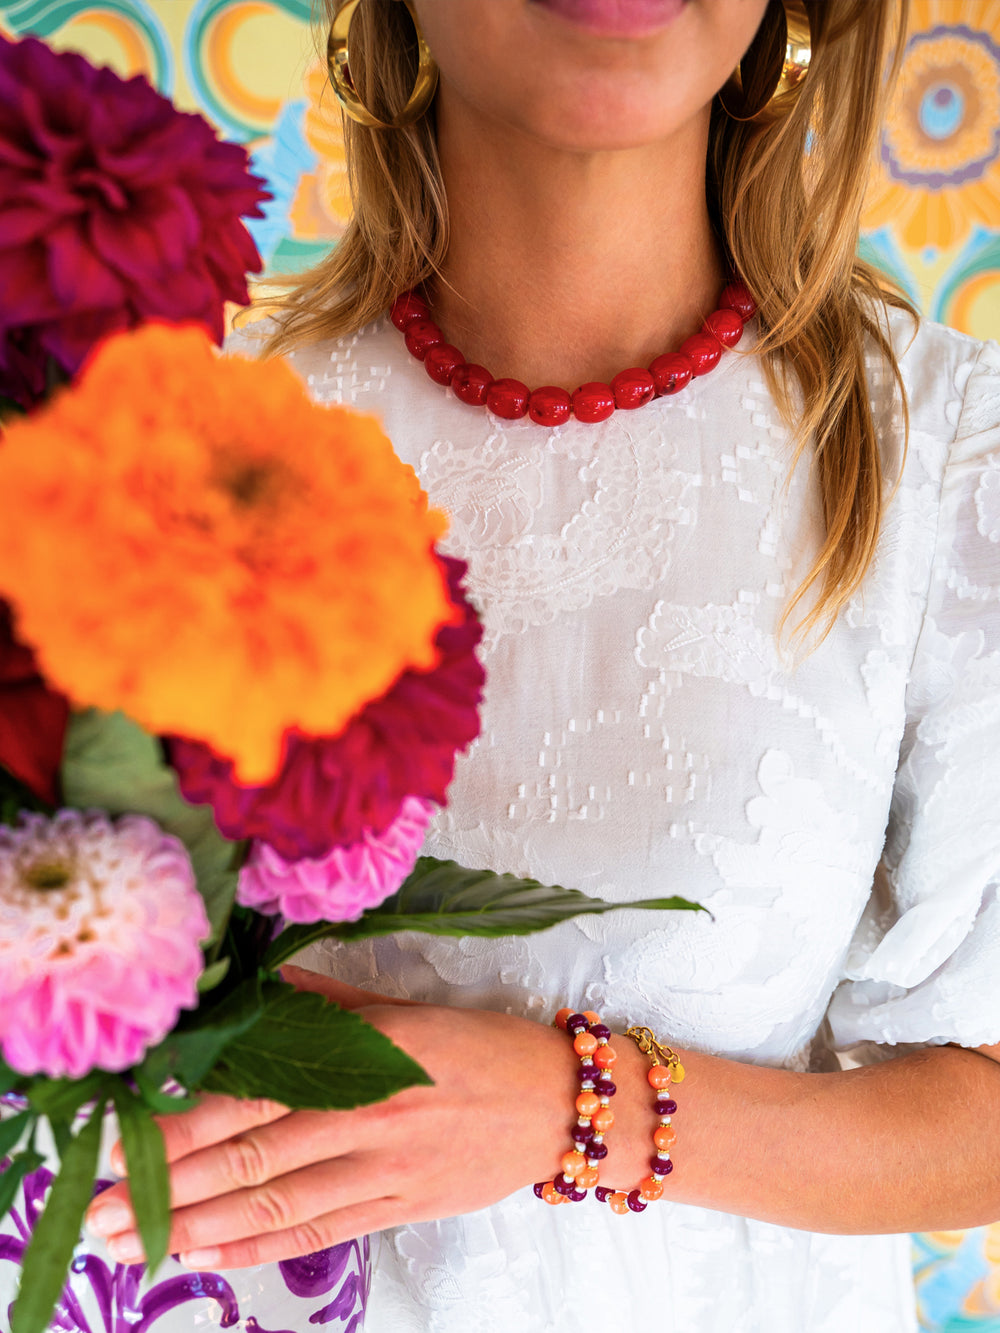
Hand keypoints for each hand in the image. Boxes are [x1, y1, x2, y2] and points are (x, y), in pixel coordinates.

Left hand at [83, 967, 584, 1268]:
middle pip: (249, 1157)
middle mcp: (367, 1118)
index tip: (121, 1134)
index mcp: (365, 1058)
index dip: (183, 1120)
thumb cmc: (481, 1048)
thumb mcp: (403, 1010)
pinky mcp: (395, 1209)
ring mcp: (381, 1171)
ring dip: (194, 1229)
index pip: (255, 1092)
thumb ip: (324, 1002)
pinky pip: (315, 1234)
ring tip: (129, 1245)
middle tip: (100, 1210)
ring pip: (273, 1205)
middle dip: (166, 1186)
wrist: (559, 1105)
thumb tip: (254, 985)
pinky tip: (206, 1258)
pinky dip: (255, 1250)